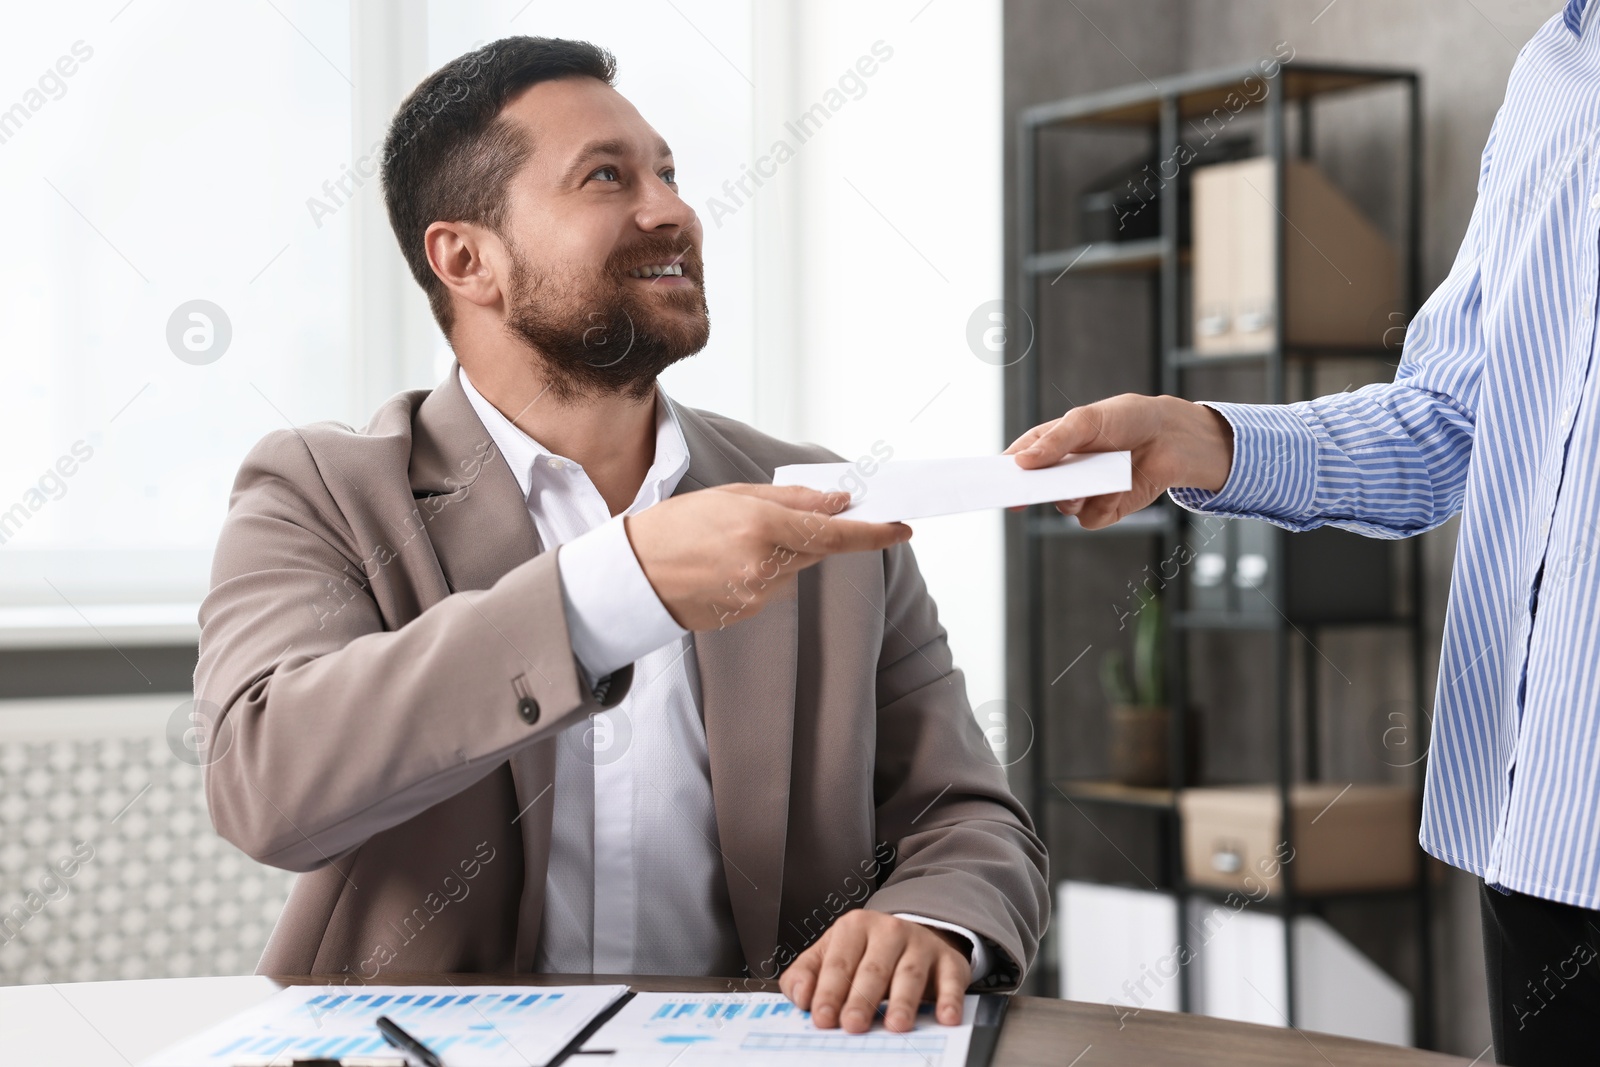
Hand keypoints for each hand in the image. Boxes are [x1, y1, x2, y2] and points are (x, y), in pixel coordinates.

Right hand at [626, 484, 910, 630]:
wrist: (632, 575)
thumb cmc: (675, 526)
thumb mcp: (731, 496)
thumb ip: (791, 499)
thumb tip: (838, 501)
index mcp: (760, 525)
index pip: (834, 534)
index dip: (874, 533)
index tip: (902, 527)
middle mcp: (764, 564)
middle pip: (816, 550)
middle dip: (810, 533)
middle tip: (774, 520)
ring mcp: (757, 595)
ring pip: (794, 570)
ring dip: (779, 554)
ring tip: (730, 544)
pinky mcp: (749, 613)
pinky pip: (773, 588)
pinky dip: (760, 574)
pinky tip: (724, 567)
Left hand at [779, 910, 970, 1033]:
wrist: (912, 936)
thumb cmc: (865, 953)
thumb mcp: (830, 954)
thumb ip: (806, 974)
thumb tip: (800, 995)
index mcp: (854, 928)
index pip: (838, 963)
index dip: (829, 992)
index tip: (822, 1017)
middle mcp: (888, 931)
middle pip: (873, 969)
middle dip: (861, 999)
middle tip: (853, 1025)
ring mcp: (920, 944)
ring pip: (909, 974)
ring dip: (902, 1001)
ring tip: (895, 1025)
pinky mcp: (948, 961)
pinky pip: (951, 980)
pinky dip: (949, 999)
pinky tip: (945, 1017)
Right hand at [1005, 393, 1234, 528]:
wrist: (1171, 437)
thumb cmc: (1128, 419)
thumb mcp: (1087, 420)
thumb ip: (1054, 441)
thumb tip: (1021, 462)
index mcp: (1053, 445)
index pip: (1019, 459)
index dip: (1002, 470)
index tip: (988, 479)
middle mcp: (1064, 472)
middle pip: (1034, 489)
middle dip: (1027, 492)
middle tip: (1019, 495)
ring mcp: (1084, 492)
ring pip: (1061, 506)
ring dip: (1073, 495)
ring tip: (1093, 476)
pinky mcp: (1105, 509)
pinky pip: (1089, 518)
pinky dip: (1102, 504)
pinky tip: (1117, 487)